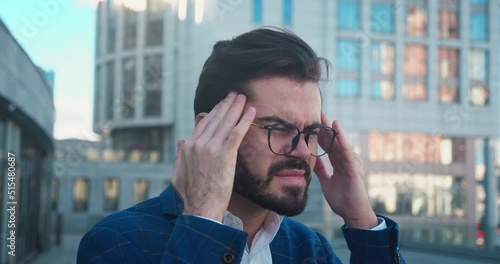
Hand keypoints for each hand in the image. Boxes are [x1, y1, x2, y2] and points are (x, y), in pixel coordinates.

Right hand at [171, 92, 255, 221]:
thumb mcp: (178, 174)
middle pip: (215, 119)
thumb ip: (179, 156)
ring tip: (243, 97)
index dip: (214, 112)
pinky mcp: (225, 155)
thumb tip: (181, 141)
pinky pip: (236, 133)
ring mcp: (212, 148)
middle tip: (234, 94)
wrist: (201, 207)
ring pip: (226, 122)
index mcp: (188, 146)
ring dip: (236, 108)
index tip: (222, 104)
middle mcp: (199, 143)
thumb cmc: (191, 195)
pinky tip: (251, 111)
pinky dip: (244, 120)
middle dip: (226, 104)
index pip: (203, 124)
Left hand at [314, 112, 377, 228]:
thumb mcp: (327, 182)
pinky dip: (341, 138)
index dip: (320, 132)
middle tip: (316, 110)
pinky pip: (345, 149)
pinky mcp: (353, 167)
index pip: (328, 143)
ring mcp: (351, 162)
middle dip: (324, 125)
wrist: (353, 214)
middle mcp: (346, 159)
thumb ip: (322, 170)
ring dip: (331, 128)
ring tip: (323, 114)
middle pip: (334, 139)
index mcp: (339, 162)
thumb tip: (313, 160)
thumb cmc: (343, 199)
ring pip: (339, 141)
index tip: (311, 120)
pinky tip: (335, 127)